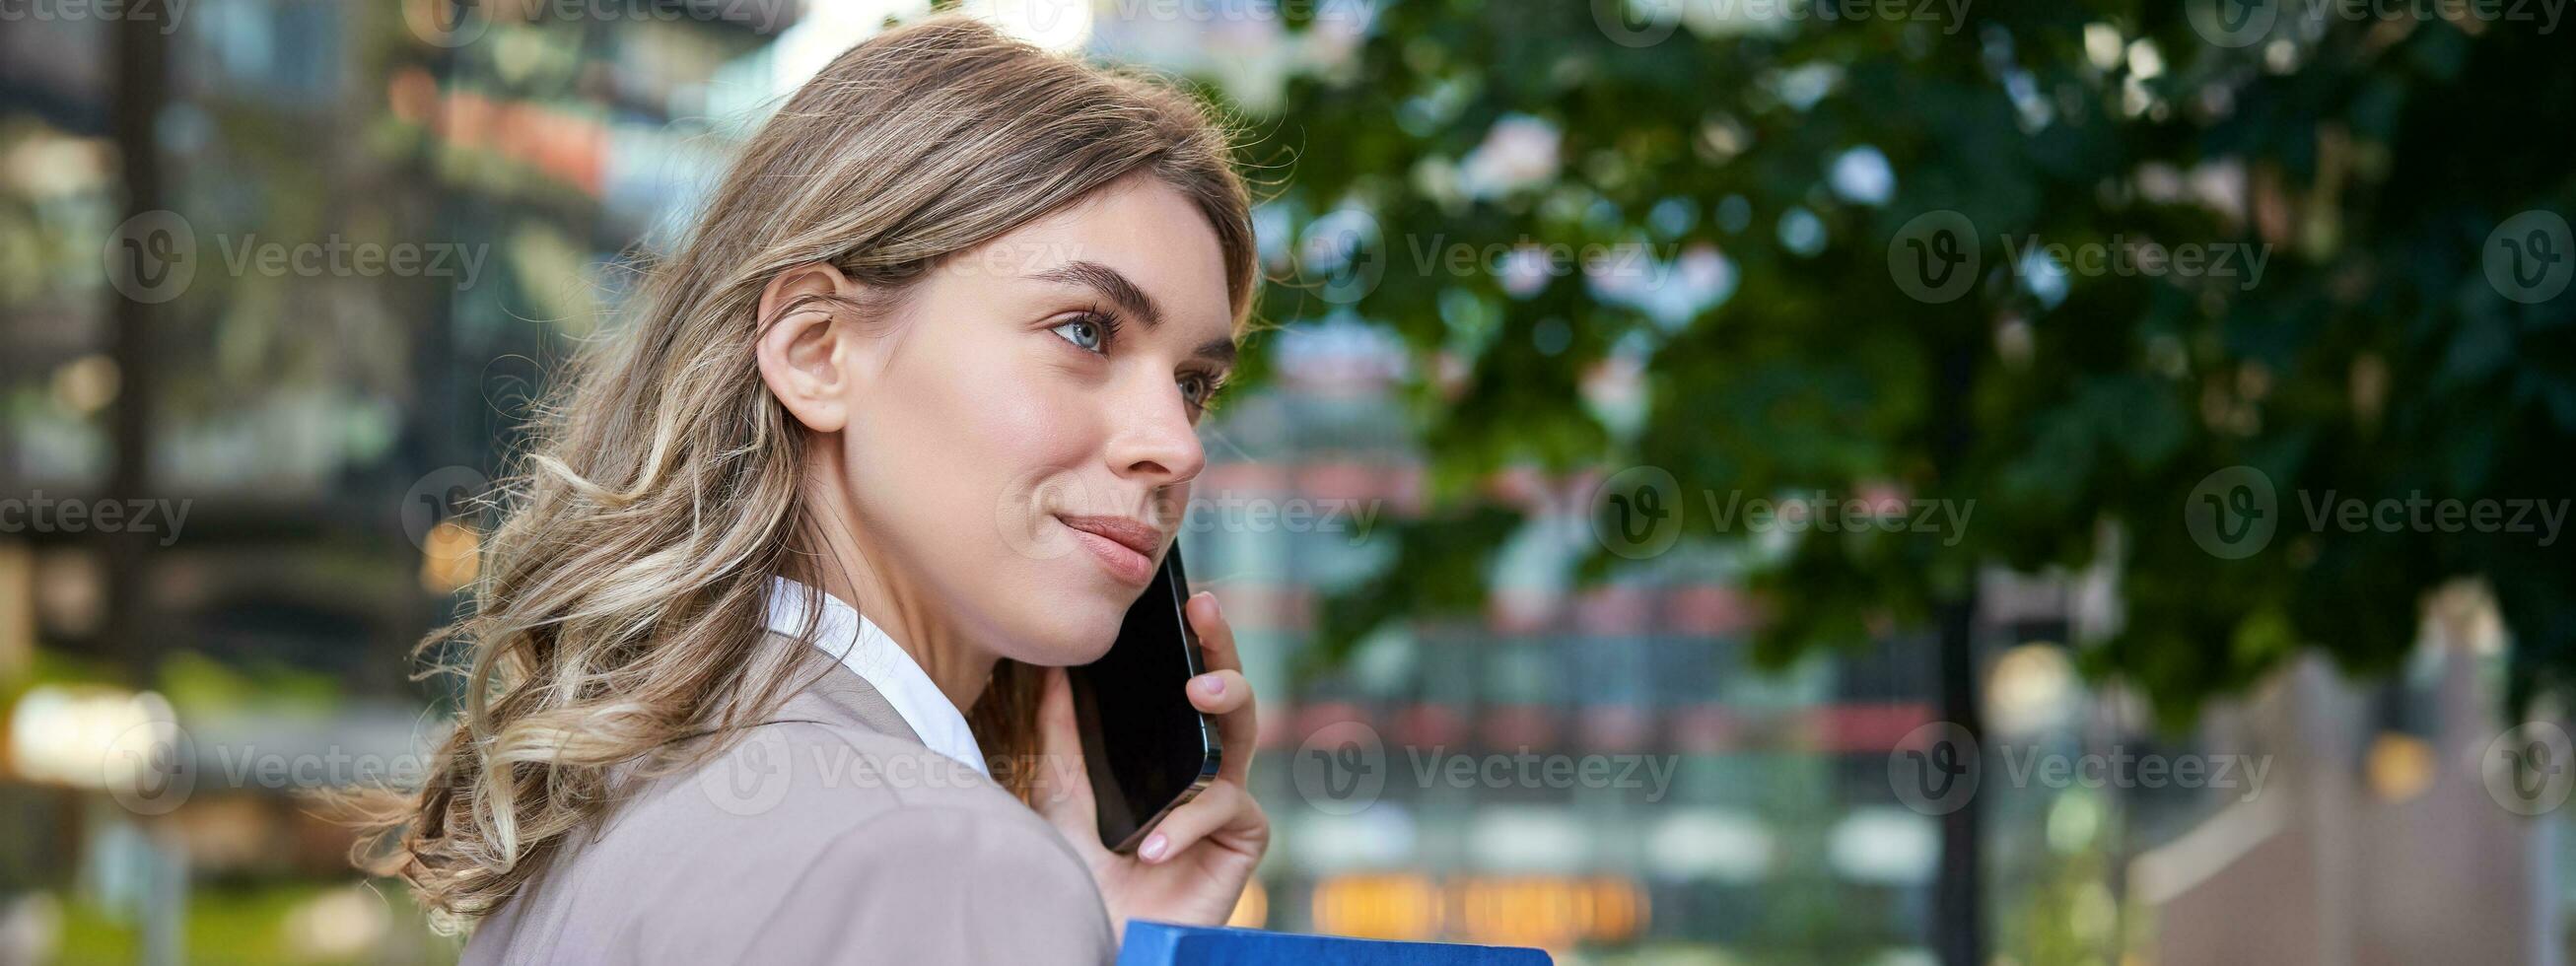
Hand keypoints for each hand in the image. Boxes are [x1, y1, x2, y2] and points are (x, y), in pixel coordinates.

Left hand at [1033, 591, 1268, 931]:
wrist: (1098, 928)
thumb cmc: (1084, 863)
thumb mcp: (1061, 788)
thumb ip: (1061, 732)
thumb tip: (1052, 663)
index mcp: (1170, 748)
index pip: (1188, 681)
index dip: (1194, 638)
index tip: (1185, 594)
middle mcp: (1206, 767)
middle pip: (1228, 692)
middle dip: (1221, 644)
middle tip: (1205, 608)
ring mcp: (1229, 800)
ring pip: (1243, 734)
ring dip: (1225, 702)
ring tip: (1199, 692)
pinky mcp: (1244, 838)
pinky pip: (1226, 807)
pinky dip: (1188, 822)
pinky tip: (1155, 843)